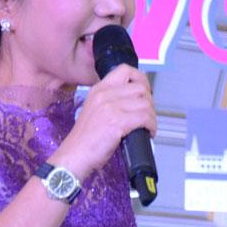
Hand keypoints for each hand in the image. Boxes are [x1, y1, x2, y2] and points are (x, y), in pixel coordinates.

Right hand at [52, 64, 155, 178]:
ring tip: (147, 126)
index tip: (145, 92)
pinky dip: (151, 126)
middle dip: (149, 102)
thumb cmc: (85, 139)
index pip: (125, 70)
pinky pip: (145, 118)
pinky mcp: (117, 122)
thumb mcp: (94, 110)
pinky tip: (148, 133)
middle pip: (140, 88)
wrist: (74, 155)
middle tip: (147, 115)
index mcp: (98, 90)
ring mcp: (110, 107)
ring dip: (151, 116)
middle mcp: (104, 94)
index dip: (141, 79)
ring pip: (146, 103)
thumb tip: (135, 101)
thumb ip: (111, 101)